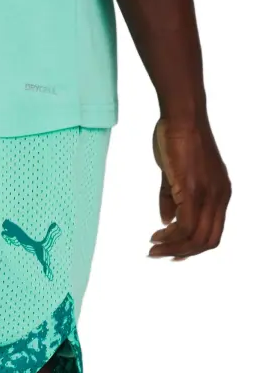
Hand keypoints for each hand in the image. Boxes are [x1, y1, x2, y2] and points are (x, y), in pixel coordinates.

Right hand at [149, 117, 230, 259]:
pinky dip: (170, 236)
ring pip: (196, 237)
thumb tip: (167, 221)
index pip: (213, 233)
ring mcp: (209, 194)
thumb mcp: (176, 175)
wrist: (182, 117)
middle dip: (181, 252)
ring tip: (153, 248)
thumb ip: (172, 199)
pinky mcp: (193, 190)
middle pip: (207, 241)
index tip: (171, 253)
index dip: (193, 248)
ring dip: (172, 247)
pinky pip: (185, 224)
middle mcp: (219, 196)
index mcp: (220, 193)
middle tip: (158, 254)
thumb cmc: (179, 139)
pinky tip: (156, 235)